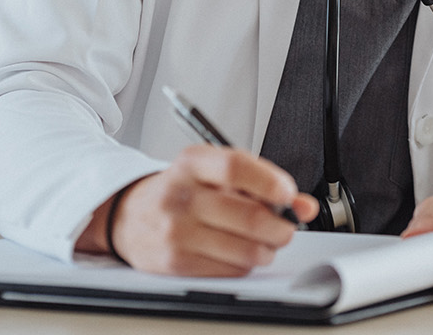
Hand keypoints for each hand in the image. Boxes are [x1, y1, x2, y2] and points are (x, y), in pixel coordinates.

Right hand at [77, 146, 317, 275]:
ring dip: (267, 249)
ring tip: (266, 242)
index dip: (270, 182)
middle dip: (280, 226)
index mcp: (192, 163)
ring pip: (244, 249)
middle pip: (248, 215)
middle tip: (286, 227)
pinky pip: (230, 269)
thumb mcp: (216, 172)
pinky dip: (245, 263)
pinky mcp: (174, 262)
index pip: (235, 167)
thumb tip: (303, 205)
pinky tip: (240, 252)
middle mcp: (181, 195)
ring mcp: (175, 231)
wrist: (130, 216)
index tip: (289, 194)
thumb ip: (262, 183)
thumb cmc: (182, 191)